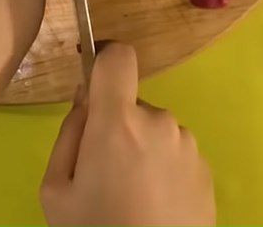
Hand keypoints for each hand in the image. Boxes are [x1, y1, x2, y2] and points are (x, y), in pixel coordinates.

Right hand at [40, 43, 215, 226]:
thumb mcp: (55, 189)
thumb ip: (69, 132)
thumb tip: (87, 100)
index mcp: (118, 121)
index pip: (118, 56)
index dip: (104, 58)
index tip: (94, 77)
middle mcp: (159, 122)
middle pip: (131, 103)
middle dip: (117, 126)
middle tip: (105, 173)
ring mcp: (188, 146)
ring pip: (154, 130)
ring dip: (143, 149)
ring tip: (133, 195)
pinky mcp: (206, 170)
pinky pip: (175, 153)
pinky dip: (164, 169)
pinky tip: (156, 205)